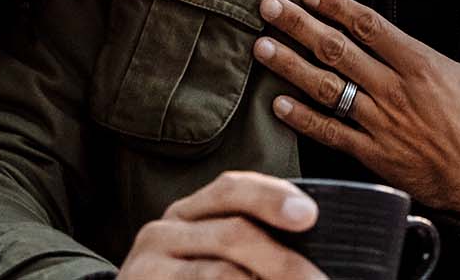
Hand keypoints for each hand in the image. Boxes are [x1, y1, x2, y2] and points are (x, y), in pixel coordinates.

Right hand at [117, 171, 324, 279]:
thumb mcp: (214, 254)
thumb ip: (253, 243)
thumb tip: (312, 241)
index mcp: (190, 212)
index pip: (232, 189)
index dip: (272, 197)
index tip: (310, 215)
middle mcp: (163, 230)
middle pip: (232, 232)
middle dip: (283, 261)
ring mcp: (147, 264)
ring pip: (220, 273)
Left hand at [255, 0, 459, 219]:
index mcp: (423, 66)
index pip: (370, 27)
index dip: (337, 7)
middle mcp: (396, 91)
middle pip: (338, 51)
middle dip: (299, 27)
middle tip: (269, 8)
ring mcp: (383, 125)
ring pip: (328, 89)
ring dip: (291, 67)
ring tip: (262, 48)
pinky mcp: (377, 156)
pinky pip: (332, 134)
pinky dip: (304, 119)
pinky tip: (278, 105)